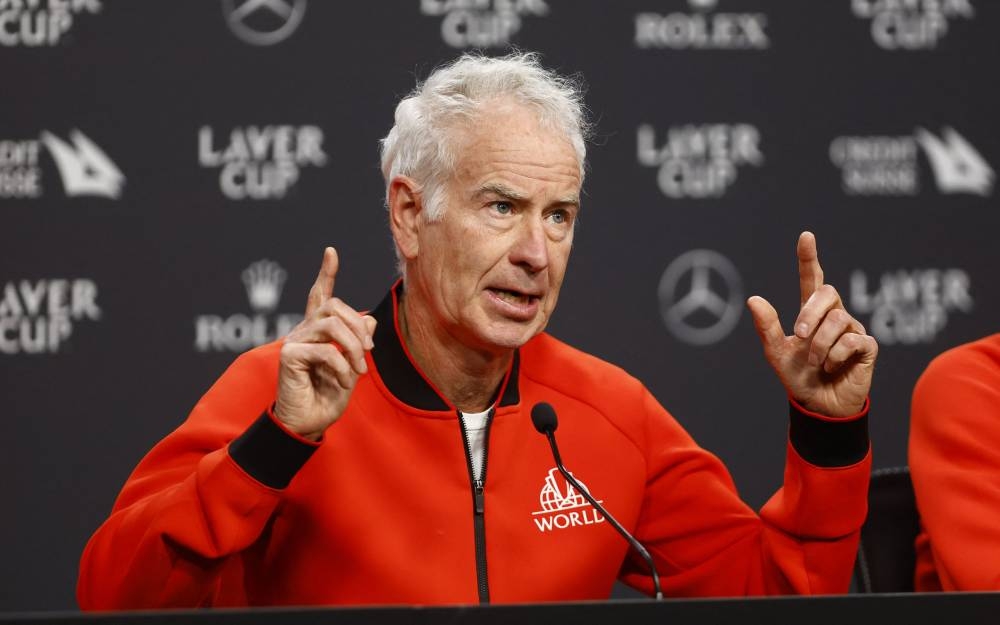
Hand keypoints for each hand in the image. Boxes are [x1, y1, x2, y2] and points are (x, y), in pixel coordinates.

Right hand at [274, 247, 376, 439]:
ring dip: (353, 347)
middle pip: (334, 306)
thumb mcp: (352, 368)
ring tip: (358, 370)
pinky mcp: (289, 355)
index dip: (326, 274)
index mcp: (317, 332)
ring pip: (331, 324)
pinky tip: (343, 382)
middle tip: (367, 353)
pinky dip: (341, 366)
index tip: (331, 252)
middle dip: (358, 327)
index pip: (320, 296)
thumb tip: (369, 320)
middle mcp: (303, 331)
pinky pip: (325, 350)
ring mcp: (294, 341)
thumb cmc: (327, 396)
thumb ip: (358, 343)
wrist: (308, 423)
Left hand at [746, 232, 877, 416]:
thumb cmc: (799, 378)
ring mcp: (852, 329)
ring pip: (838, 319)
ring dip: (820, 344)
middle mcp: (834, 316)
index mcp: (811, 314)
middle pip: (827, 292)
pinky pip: (852, 340)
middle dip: (810, 312)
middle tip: (799, 335)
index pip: (811, 279)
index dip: (808, 258)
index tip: (806, 236)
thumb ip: (767, 327)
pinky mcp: (867, 346)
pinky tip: (833, 367)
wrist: (818, 407)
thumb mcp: (776, 353)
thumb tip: (753, 299)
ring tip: (816, 362)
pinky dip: (836, 356)